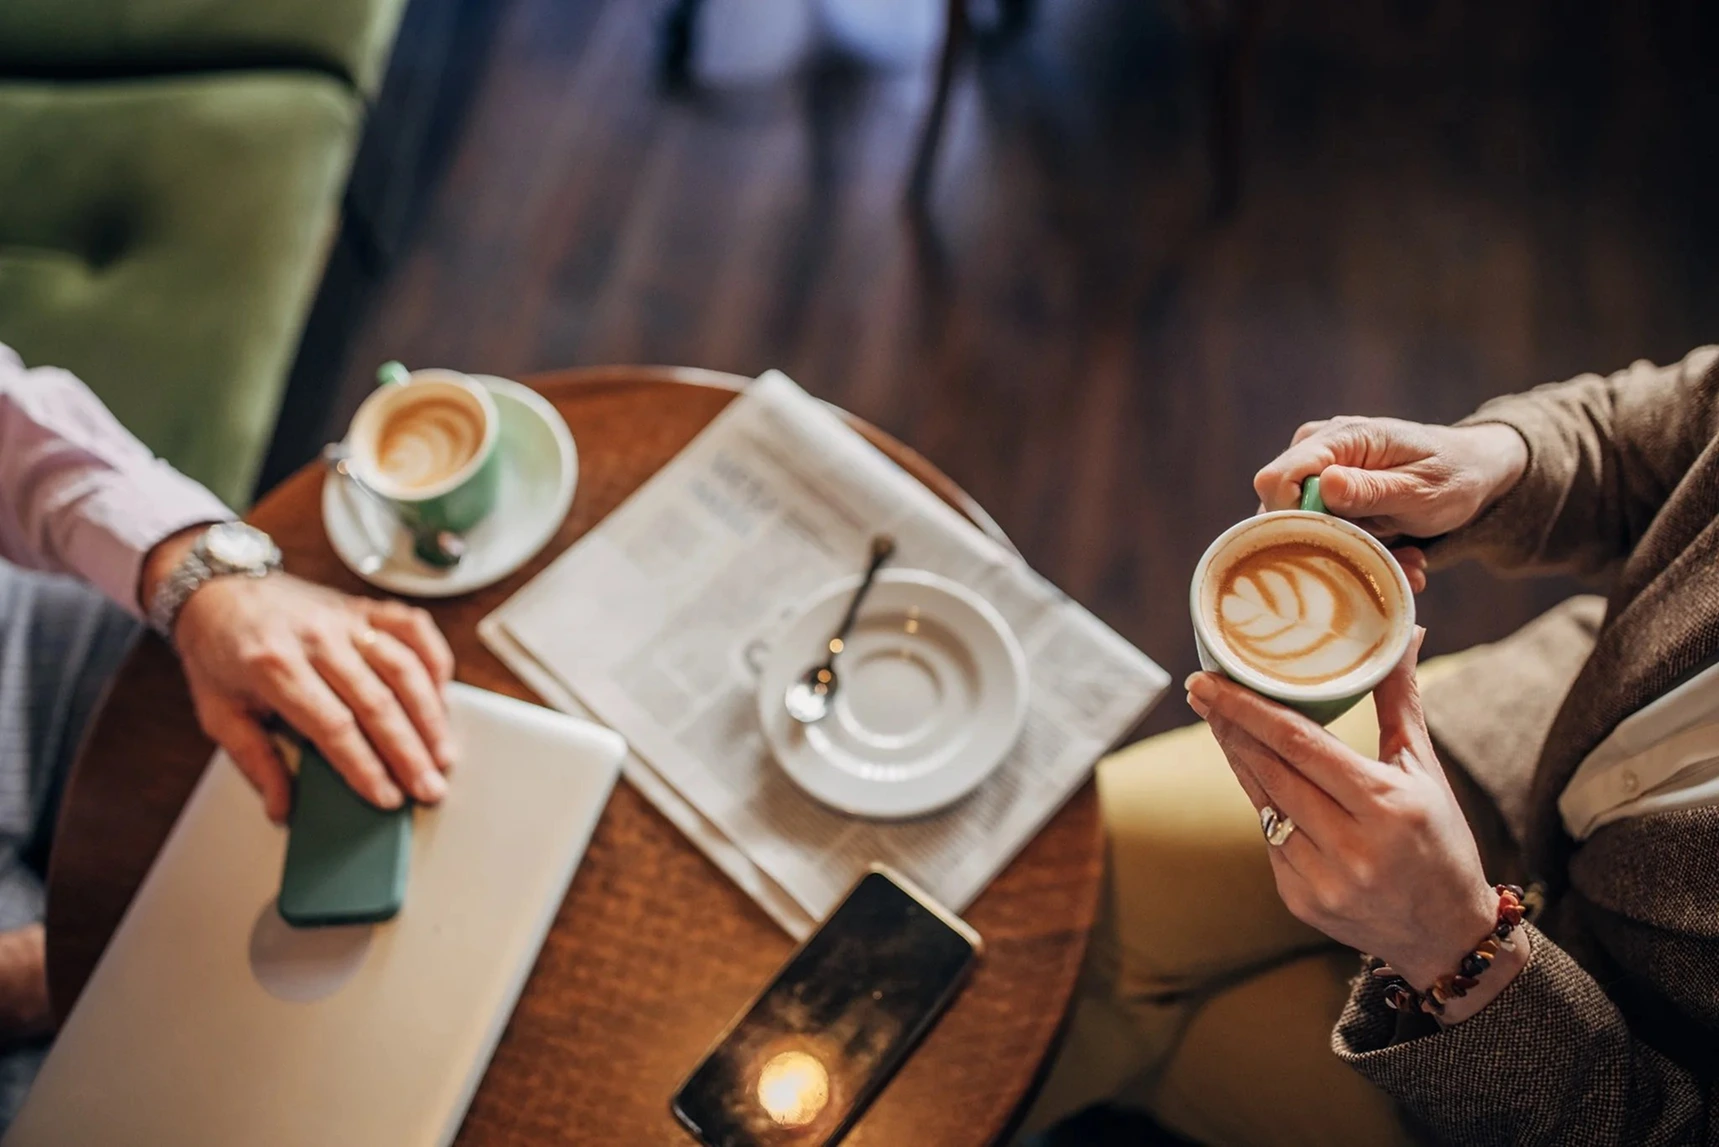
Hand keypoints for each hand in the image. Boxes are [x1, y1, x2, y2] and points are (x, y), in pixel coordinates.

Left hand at [154, 542, 455, 821]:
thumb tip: (282, 809)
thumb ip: (254, 761)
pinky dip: (435, 658)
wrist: (218, 589)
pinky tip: (442, 694)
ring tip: (443, 753)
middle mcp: (315, 638)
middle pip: (377, 702)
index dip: (365, 767)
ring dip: (430, 715)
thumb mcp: (218, 713)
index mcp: (273, 666)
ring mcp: (344, 619)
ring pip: (403, 667)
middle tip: (430, 788)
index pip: (334, 726)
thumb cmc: (218, 654)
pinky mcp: (363, 607)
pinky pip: (412, 627)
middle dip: (409, 753)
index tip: (386, 798)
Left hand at [1186, 631, 1527, 1023]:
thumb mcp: (1425, 771)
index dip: (1248, 709)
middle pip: (1270, 770)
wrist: (1448, 938)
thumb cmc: (1440, 841)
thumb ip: (1402, 703)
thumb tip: (1407, 633)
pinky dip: (1265, 807)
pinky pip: (1270, 839)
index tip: (1208, 682)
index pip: (1300, 744)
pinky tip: (1263, 783)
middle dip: (1231, 726)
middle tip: (1202, 689)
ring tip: (1219, 722)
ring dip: (1239, 760)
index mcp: (1386, 805)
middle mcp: (1352, 845)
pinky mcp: (1301, 901)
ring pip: (1263, 802)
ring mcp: (1322, 879)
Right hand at [1254, 417, 1528, 539]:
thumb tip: (1323, 484)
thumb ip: (1371, 490)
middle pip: (1279, 508)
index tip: (1336, 545)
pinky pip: (1319, 526)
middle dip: (1325, 543)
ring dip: (1347, 551)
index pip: (1276, 480)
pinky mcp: (1322, 489)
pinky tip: (1397, 554)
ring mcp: (1316, 468)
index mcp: (1339, 438)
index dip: (1292, 521)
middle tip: (1383, 560)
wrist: (1472, 469)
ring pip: (1299, 524)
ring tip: (1401, 560)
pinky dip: (1355, 547)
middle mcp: (1316, 447)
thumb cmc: (1452, 475)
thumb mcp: (1420, 490)